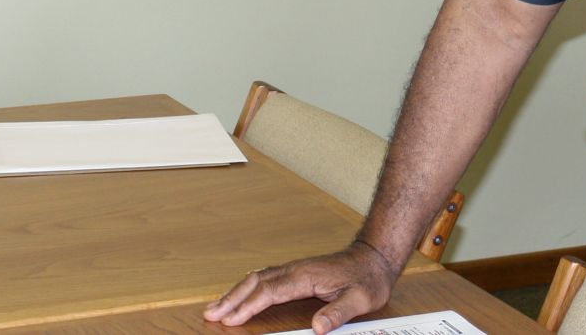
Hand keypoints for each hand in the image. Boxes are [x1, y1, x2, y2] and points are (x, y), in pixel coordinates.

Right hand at [203, 241, 399, 333]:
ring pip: (257, 278)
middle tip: (210, 315)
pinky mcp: (296, 272)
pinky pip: (264, 278)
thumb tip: (318, 328)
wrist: (375, 258)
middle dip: (231, 299)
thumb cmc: (368, 278)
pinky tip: (239, 295)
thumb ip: (338, 314)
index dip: (248, 306)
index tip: (230, 320)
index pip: (269, 291)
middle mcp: (295, 269)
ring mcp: (294, 269)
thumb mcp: (360, 299)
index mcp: (305, 276)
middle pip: (255, 282)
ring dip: (235, 292)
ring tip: (215, 307)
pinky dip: (247, 288)